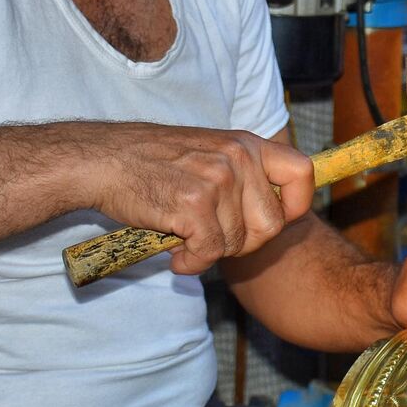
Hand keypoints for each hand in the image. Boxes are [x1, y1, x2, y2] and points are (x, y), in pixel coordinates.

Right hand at [94, 126, 314, 274]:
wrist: (104, 160)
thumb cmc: (153, 162)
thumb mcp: (210, 151)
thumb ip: (243, 174)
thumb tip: (277, 213)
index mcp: (247, 143)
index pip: (303, 174)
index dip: (295, 207)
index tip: (273, 221)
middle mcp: (238, 158)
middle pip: (271, 225)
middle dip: (244, 243)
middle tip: (214, 239)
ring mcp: (217, 180)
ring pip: (237, 243)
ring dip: (210, 252)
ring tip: (184, 237)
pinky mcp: (194, 204)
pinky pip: (209, 253)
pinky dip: (191, 263)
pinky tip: (175, 254)